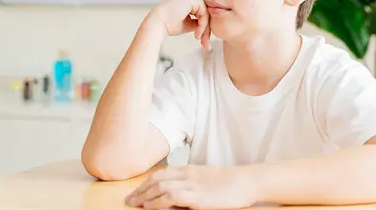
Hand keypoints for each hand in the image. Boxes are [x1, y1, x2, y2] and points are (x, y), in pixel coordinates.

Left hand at [124, 165, 257, 208]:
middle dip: (140, 190)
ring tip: (134, 204)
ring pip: (160, 186)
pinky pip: (172, 196)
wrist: (247, 181)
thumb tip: (177, 195)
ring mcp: (192, 184)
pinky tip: (149, 207)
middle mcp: (188, 174)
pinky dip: (157, 201)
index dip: (146, 183)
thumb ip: (191, 184)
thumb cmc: (230, 183)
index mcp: (190, 169)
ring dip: (144, 196)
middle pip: (157, 179)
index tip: (136, 192)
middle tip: (129, 200)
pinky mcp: (197, 196)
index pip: (162, 173)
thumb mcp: (207, 180)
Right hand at [150, 0, 210, 49]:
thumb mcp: (189, 23)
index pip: (204, 13)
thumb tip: (210, 27)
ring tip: (200, 39)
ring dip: (205, 29)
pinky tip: (197, 34)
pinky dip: (202, 25)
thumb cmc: (170, 24)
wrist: (158, 23)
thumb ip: (199, 22)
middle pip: (207, 13)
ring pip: (207, 14)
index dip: (206, 28)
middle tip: (206, 44)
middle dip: (207, 30)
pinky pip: (204, 13)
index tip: (204, 42)